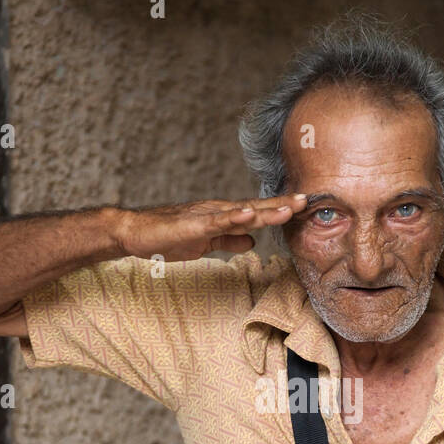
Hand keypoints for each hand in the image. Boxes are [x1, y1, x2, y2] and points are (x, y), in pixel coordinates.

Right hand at [114, 193, 306, 261]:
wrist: (135, 233)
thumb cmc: (167, 236)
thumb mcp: (206, 243)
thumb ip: (229, 240)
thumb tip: (253, 242)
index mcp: (223, 217)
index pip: (257, 213)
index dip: (281, 210)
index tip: (305, 207)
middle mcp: (218, 211)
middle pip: (256, 208)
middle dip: (282, 205)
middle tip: (309, 200)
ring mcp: (206, 216)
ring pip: (242, 212)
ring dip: (266, 209)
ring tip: (290, 206)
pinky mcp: (192, 225)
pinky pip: (216, 221)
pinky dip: (234, 217)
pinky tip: (249, 214)